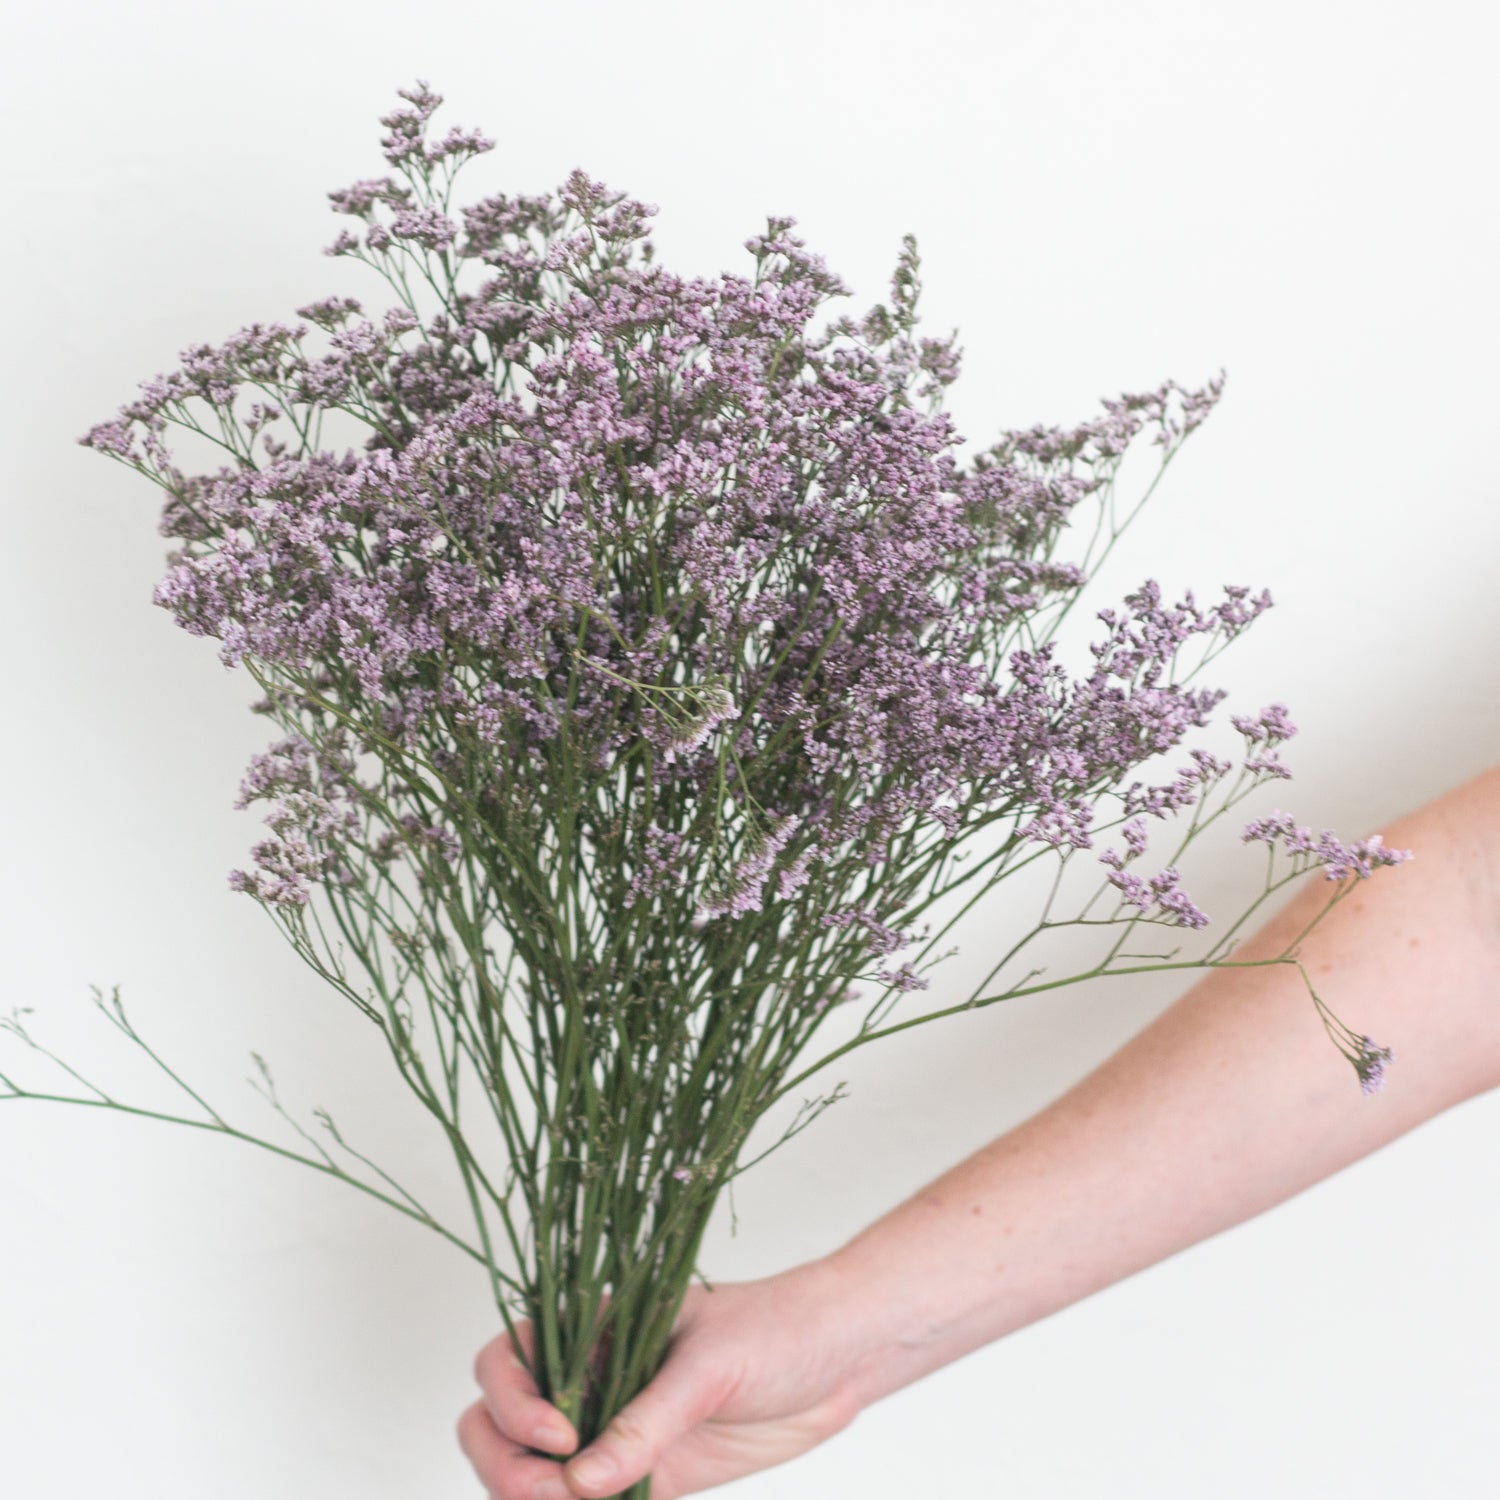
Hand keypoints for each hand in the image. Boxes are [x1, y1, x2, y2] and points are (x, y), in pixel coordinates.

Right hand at [458, 1258, 876, 1498]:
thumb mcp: (711, 1363)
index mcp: (593, 1327)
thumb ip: (648, 1418)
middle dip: (505, 1463)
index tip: (562, 1438)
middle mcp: (590, 1378)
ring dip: (531, 1496)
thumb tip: (581, 1479)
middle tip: (553, 1495)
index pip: (508, 1360)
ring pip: (531, 1473)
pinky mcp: (647, 1478)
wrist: (839, 1357)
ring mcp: (613, 1431)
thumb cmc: (776, 1328)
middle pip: (496, 1423)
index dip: (513, 1404)